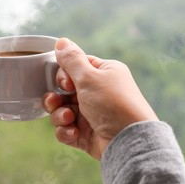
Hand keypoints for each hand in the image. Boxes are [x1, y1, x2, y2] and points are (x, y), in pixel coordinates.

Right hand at [43, 38, 158, 160]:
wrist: (129, 142)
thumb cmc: (113, 104)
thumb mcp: (89, 76)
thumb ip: (72, 59)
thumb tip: (61, 41)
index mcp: (104, 74)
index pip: (74, 68)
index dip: (63, 75)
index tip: (66, 83)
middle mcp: (98, 93)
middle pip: (63, 91)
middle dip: (55, 97)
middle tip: (57, 101)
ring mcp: (91, 115)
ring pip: (61, 111)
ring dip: (60, 115)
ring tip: (69, 119)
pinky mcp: (87, 135)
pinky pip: (65, 130)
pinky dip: (66, 132)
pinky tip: (75, 133)